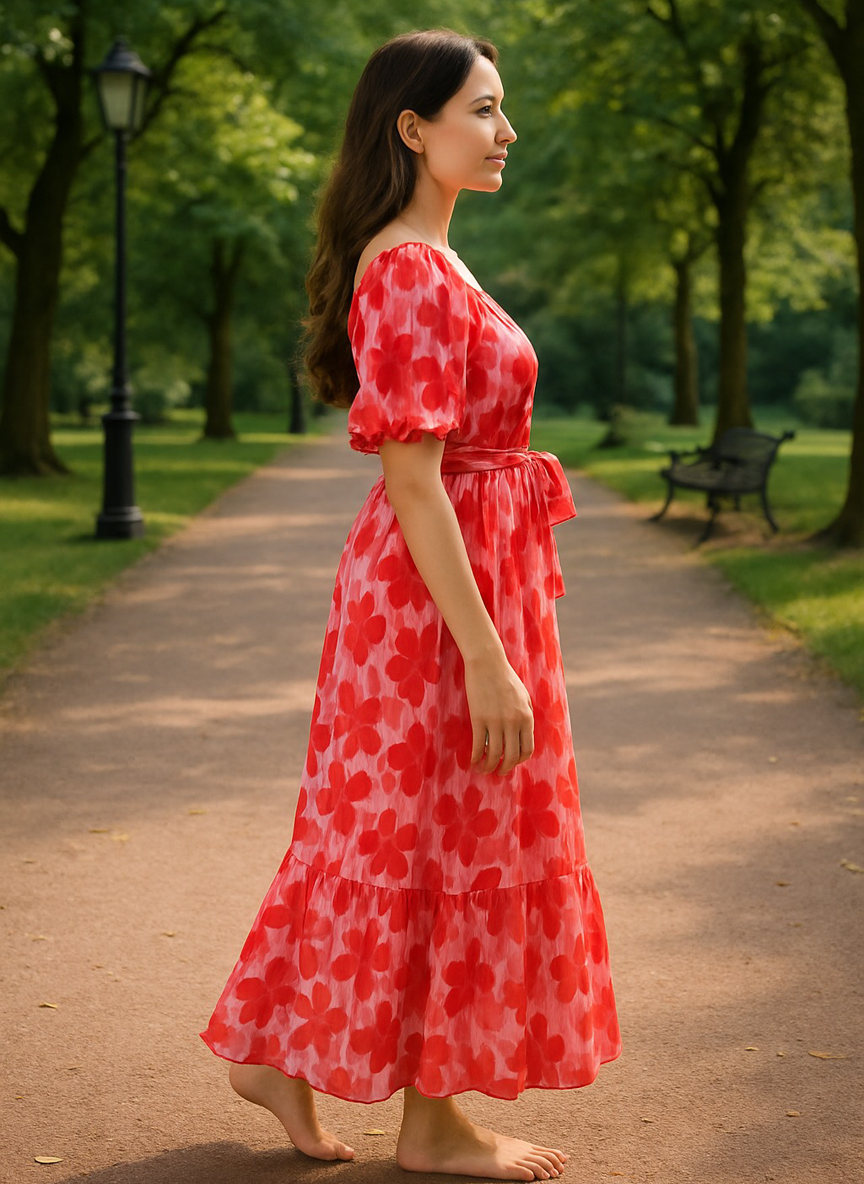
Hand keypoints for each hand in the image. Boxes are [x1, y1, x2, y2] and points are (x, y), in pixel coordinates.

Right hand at [463, 652, 534, 774]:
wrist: (487, 664)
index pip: (527, 749)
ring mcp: (496, 721)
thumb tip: (523, 735)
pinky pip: (478, 745)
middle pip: (511, 756)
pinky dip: (476, 757)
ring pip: (494, 754)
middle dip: (504, 768)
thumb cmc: (506, 678)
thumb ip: (526, 715)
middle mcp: (513, 722)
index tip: (511, 762)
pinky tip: (473, 760)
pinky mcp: (479, 719)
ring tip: (483, 769)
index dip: (519, 760)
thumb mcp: (524, 696)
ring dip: (488, 766)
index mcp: (526, 717)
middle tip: (498, 772)